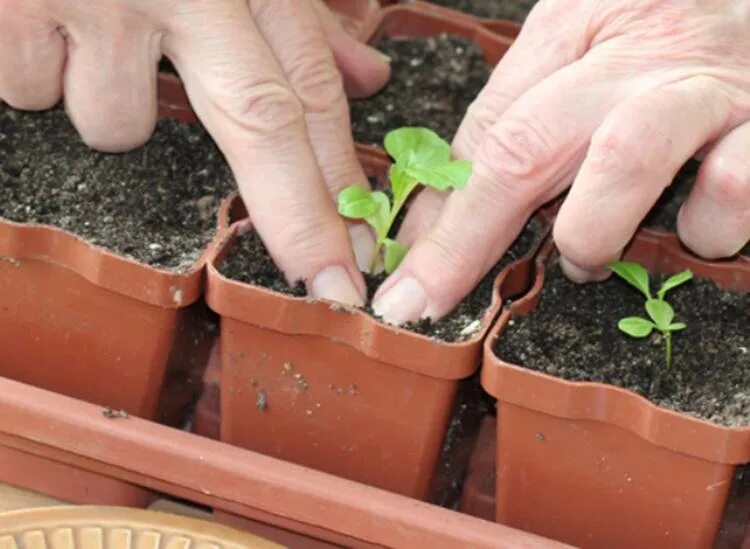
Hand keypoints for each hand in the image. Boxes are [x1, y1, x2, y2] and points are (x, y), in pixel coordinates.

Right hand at [0, 0, 389, 305]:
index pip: (310, 85)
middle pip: (259, 121)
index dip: (338, 177)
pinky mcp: (7, 12)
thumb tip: (363, 77)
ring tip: (85, 22)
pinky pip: (28, 87)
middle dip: (298, 218)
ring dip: (106, 97)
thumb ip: (291, 12)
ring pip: (116, 122)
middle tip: (331, 281)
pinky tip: (29, 9)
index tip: (359, 250)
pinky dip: (30, 65)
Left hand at [373, 0, 749, 323]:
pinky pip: (734, 189)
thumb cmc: (670, 38)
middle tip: (438, 298)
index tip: (408, 290)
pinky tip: (698, 224)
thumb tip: (435, 226)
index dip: (441, 221)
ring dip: (591, 232)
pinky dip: (705, 226)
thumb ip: (513, 127)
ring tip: (590, 253)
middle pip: (528, 143)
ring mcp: (710, 84)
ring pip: (624, 159)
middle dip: (471, 239)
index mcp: (576, 24)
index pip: (487, 131)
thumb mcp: (582, 55)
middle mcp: (637, 48)